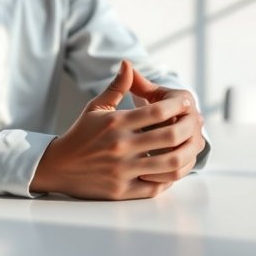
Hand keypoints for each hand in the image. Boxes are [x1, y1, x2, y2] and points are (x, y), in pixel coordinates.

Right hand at [30, 61, 195, 199]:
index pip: (156, 111)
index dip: (177, 106)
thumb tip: (128, 64)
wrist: (58, 166)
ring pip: (168, 164)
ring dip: (186, 154)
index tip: (186, 104)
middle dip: (190, 128)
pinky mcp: (121, 190)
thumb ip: (116, 88)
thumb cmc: (80, 135)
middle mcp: (120, 146)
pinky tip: (174, 169)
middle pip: (169, 136)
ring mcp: (122, 170)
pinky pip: (155, 187)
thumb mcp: (95, 108)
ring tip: (191, 146)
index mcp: (115, 123)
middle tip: (197, 123)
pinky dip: (169, 179)